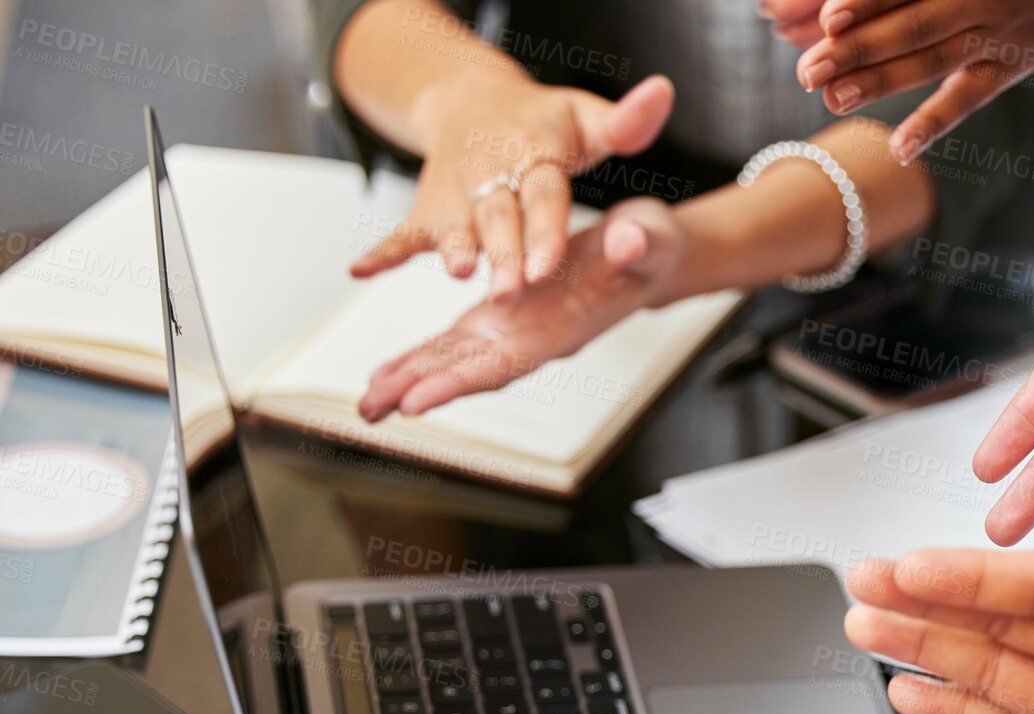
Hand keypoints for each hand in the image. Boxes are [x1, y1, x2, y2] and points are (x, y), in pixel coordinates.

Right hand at [351, 72, 673, 300]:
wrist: (474, 103)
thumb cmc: (543, 123)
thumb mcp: (587, 119)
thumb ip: (625, 122)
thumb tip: (662, 94)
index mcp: (535, 153)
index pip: (544, 195)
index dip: (545, 229)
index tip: (547, 262)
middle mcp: (491, 174)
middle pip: (500, 218)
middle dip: (505, 253)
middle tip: (512, 288)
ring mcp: (457, 193)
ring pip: (455, 227)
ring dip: (454, 249)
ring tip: (458, 271)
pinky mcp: (430, 208)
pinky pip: (404, 233)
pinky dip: (382, 251)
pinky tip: (360, 270)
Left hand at [359, 198, 683, 419]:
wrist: (649, 251)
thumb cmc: (650, 248)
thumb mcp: (650, 238)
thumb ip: (638, 244)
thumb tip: (625, 241)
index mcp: (566, 326)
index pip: (508, 360)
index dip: (461, 380)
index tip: (419, 398)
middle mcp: (536, 336)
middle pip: (472, 371)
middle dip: (422, 389)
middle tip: (372, 408)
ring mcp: (518, 327)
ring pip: (457, 361)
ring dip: (412, 379)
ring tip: (367, 401)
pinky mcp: (506, 312)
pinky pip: (458, 342)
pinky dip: (423, 357)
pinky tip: (391, 371)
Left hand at [766, 0, 1033, 161]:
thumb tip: (832, 11)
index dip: (866, 2)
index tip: (827, 20)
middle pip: (912, 22)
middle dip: (856, 48)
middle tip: (808, 71)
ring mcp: (997, 32)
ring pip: (933, 57)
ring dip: (881, 81)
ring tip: (834, 98)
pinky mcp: (1011, 65)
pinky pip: (969, 97)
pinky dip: (934, 122)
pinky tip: (899, 147)